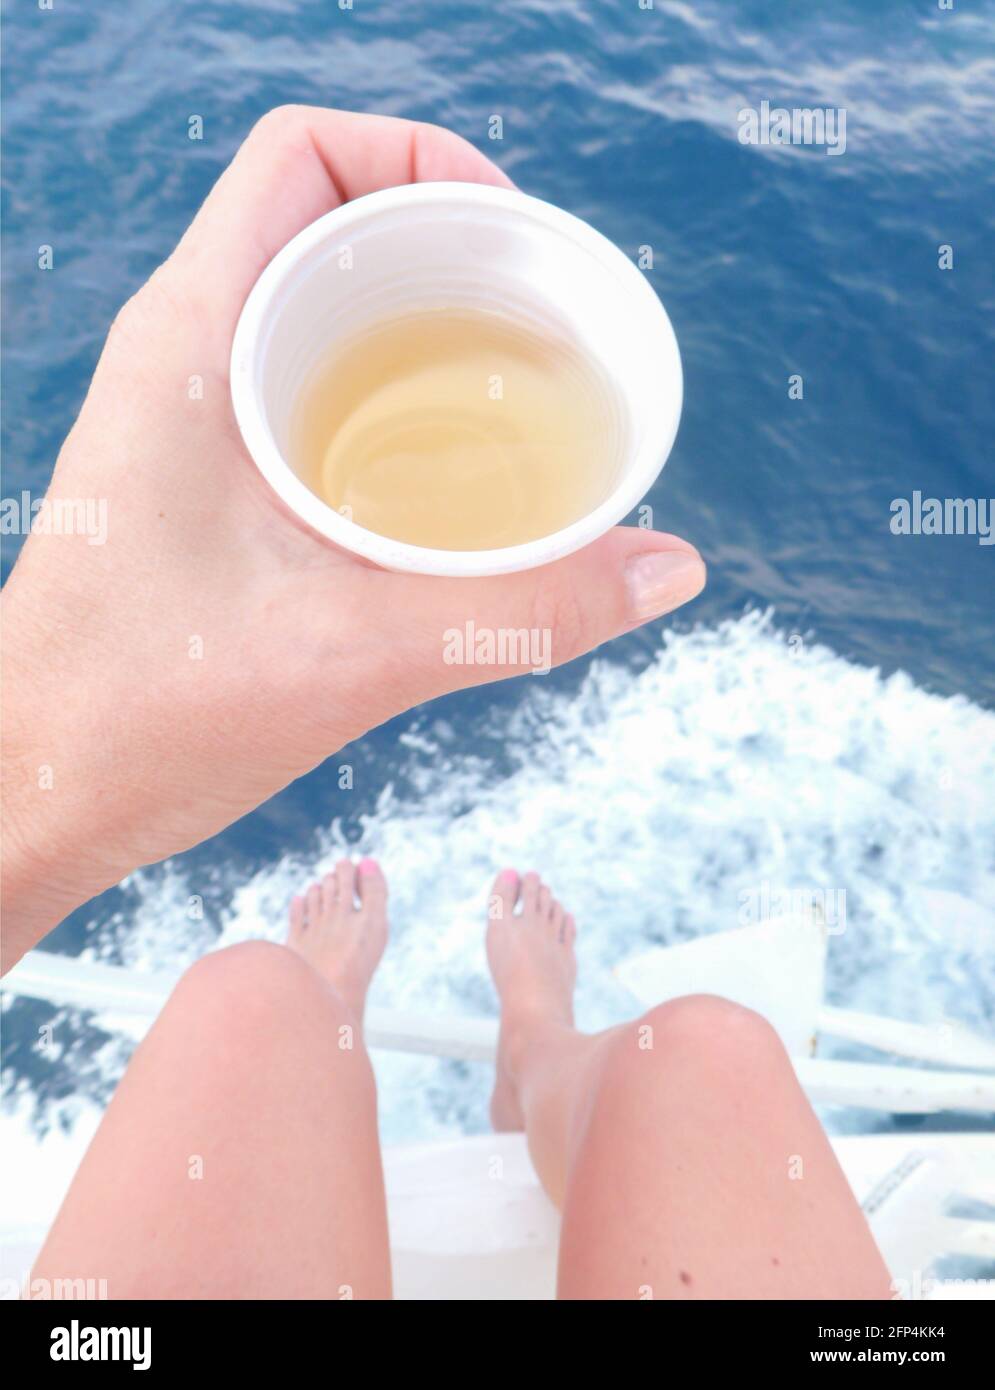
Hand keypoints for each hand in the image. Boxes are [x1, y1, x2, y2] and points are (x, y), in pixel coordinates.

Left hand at [1, 106, 704, 969]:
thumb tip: (669, 568)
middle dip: (449, 252)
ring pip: (325, 314)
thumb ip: (523, 610)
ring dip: (426, 334)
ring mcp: (192, 417)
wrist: (38, 790)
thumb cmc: (140, 716)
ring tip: (521, 396)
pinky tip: (455, 485)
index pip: (305, 155)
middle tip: (545, 328)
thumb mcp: (355, 654)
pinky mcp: (208, 482)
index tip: (513, 241)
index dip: (422, 158)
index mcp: (196, 340)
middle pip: (333, 225)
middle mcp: (187, 355)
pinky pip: (314, 395)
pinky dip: (394, 407)